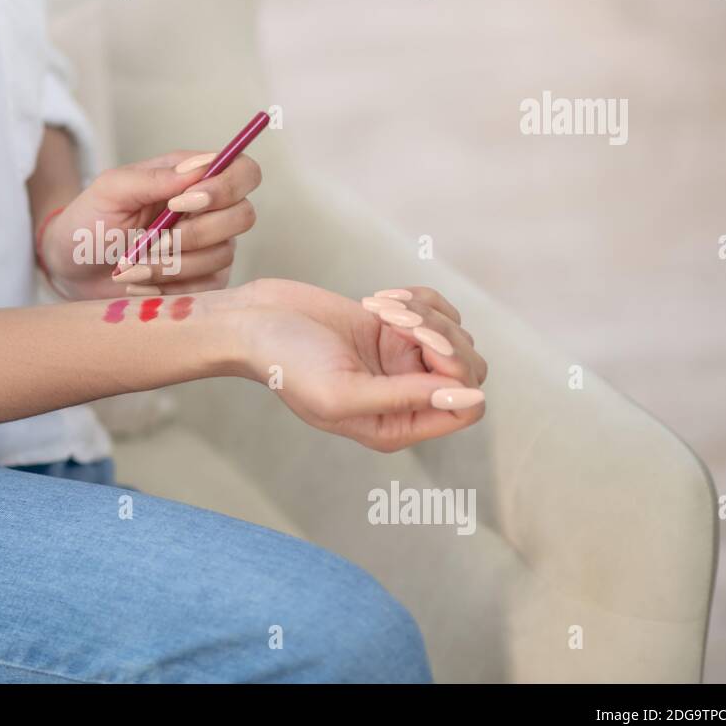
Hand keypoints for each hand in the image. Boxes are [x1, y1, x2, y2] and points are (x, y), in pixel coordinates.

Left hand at [38, 149, 260, 300]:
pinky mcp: (203, 280)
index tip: (182, 203)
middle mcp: (209, 210)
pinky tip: (138, 282)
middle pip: (244, 216)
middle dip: (196, 234)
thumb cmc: (90, 220)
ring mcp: (210, 247)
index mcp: (191, 177)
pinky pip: (208, 287)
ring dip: (171, 264)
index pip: (243, 170)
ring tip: (131, 265)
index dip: (225, 187)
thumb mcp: (111, 190)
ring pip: (222, 256)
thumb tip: (200, 168)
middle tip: (152, 241)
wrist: (73, 267)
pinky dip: (169, 287)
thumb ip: (154, 177)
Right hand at [232, 278, 486, 451]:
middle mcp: (404, 397)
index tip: (415, 343)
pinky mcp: (395, 328)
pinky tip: (378, 301)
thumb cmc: (286, 362)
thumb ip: (408, 399)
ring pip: (455, 335)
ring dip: (422, 312)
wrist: (253, 322)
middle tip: (394, 318)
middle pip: (468, 369)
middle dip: (439, 334)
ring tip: (378, 307)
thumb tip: (471, 399)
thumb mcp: (343, 391)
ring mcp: (401, 361)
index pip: (465, 407)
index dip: (452, 370)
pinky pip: (438, 311)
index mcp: (395, 426)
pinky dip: (417, 298)